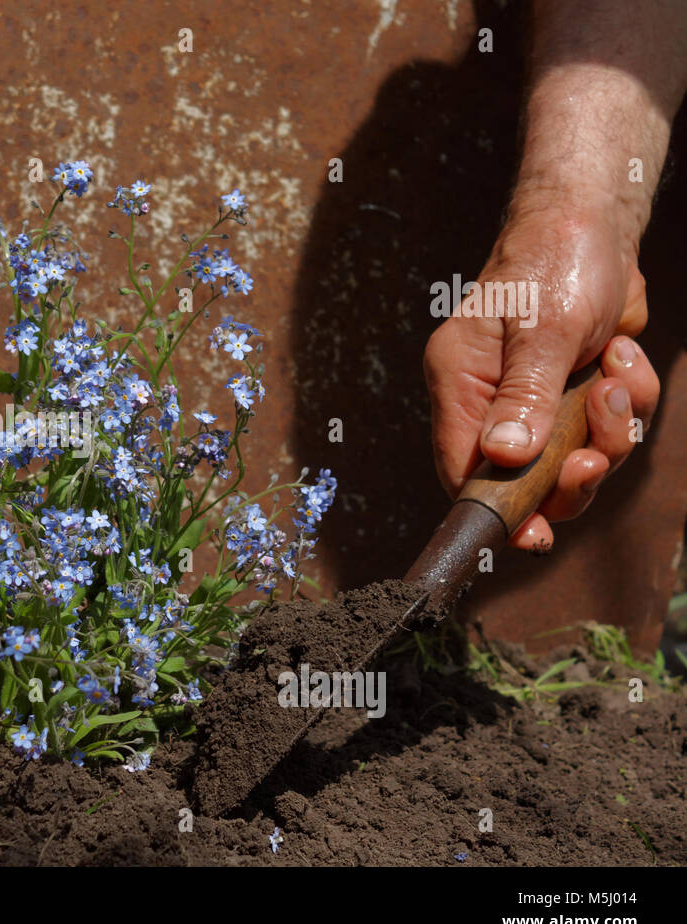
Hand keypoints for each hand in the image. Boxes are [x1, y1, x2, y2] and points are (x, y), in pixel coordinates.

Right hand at [423, 202, 658, 549]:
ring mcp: (532, 400)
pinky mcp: (571, 394)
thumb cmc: (555, 262)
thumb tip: (504, 456)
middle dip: (571, 474)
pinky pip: (605, 429)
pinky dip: (628, 406)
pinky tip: (624, 360)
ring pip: (573, 458)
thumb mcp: (544, 330)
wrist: (595, 223)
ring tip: (615, 379)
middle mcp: (489, 399)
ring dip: (609, 432)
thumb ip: (524, 396)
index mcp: (459, 384)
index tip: (536, 535)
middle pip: (524, 479)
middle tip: (596, 456)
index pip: (462, 469)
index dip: (497, 509)